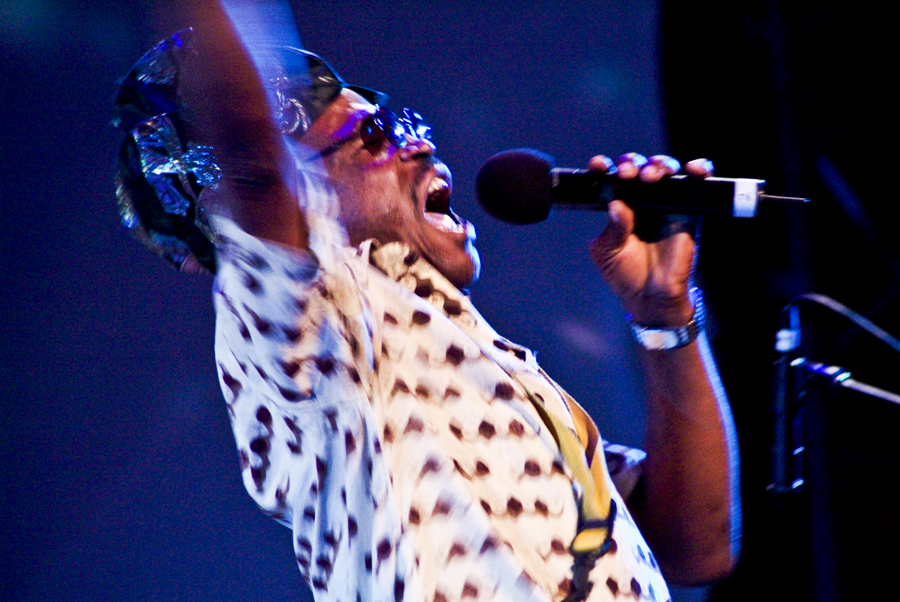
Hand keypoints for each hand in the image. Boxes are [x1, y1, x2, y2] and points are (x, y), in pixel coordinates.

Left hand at [589, 154, 712, 326]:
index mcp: (619, 206)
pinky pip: (698, 185)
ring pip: (667, 170)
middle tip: (628, 175)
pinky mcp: (689, 212)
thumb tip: (617, 204)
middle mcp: (642, 200)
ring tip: (650, 177)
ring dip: (659, 165)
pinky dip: (700, 169)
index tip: (598, 166)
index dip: (604, 167)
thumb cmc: (625, 274)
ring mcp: (667, 204)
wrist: (650, 297)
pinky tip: (692, 170)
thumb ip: (612, 228)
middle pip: (640, 167)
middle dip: (632, 164)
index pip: (611, 178)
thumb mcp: (607, 252)